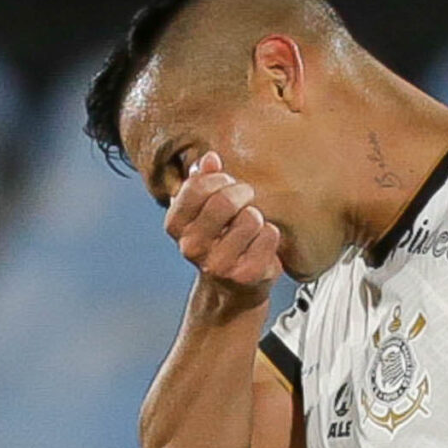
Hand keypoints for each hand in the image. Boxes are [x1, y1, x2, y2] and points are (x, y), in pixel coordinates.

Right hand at [164, 151, 282, 301]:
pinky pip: (269, 236)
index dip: (219, 179)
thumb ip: (203, 179)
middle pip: (224, 201)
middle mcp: (191, 246)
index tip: (226, 183)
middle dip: (242, 193)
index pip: (196, 186)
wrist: (232, 288)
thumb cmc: (219, 240)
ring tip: (252, 226)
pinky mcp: (244, 274)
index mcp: (176, 225)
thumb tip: (209, 159)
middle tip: (246, 199)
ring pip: (250, 218)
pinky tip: (261, 242)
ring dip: (257, 217)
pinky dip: (271, 234)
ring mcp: (217, 263)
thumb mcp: (204, 208)